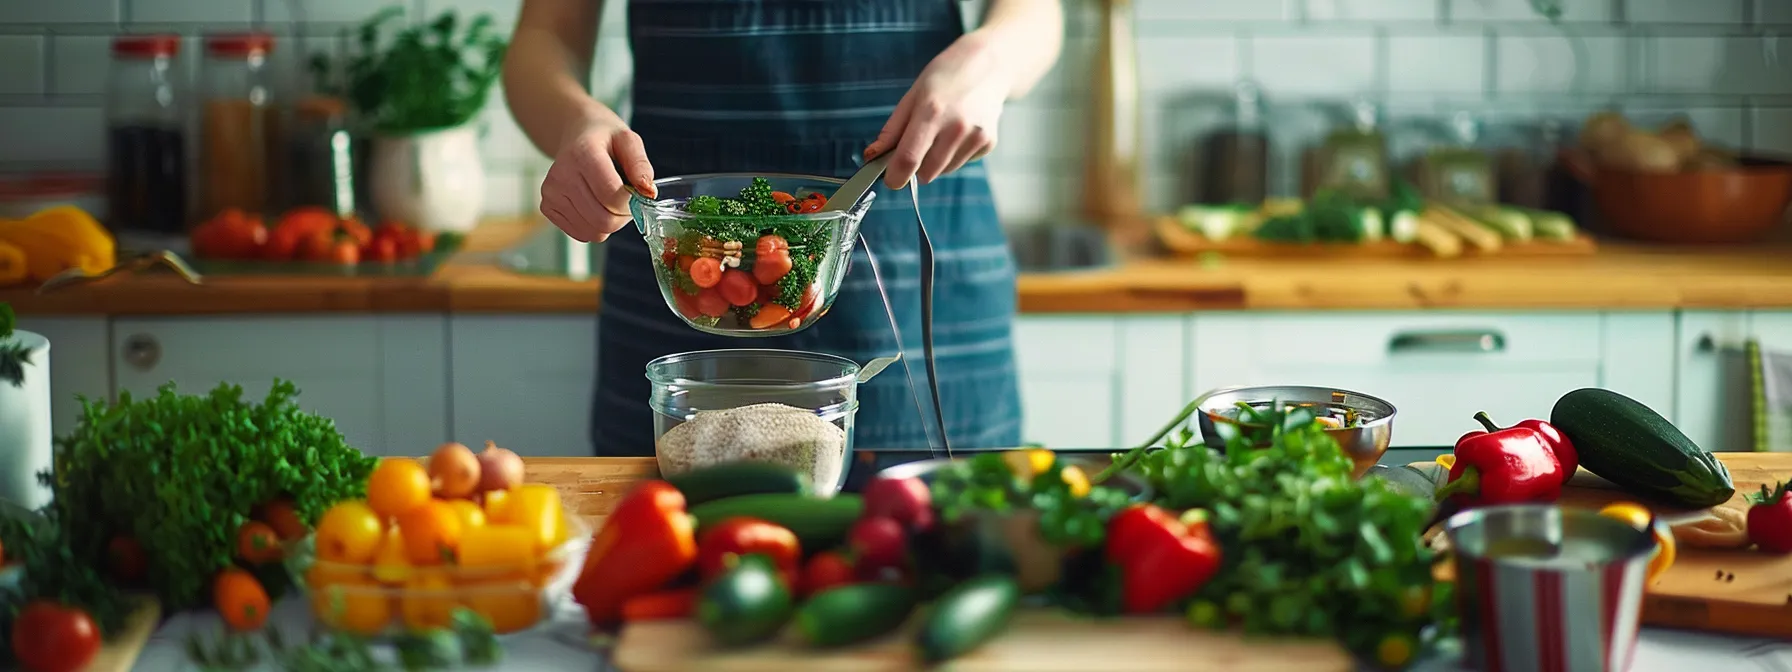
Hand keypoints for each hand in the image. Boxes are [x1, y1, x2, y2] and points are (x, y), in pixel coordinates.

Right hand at [540, 118, 655, 242]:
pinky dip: (595, 227)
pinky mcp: (547, 207)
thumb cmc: (605, 140)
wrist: (577, 135)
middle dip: (622, 217)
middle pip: (603, 220)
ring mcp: (551, 193)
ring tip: (609, 202)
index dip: (632, 202)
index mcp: (582, 154)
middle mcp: (561, 175)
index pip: (612, 197)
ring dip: (610, 223)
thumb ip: (640, 165)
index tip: (636, 193)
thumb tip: (648, 192)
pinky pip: (581, 235)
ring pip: (593, 232)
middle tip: (625, 202)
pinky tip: (594, 206)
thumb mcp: (629, 141)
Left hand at [864, 32, 1012, 189]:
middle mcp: (956, 127)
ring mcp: (976, 137)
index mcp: (931, 112)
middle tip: (918, 143)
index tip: (891, 180)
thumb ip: (892, 130)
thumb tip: (872, 156)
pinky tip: (959, 131)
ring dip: (936, 161)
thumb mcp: (913, 96)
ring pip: (944, 171)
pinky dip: (954, 154)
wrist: (989, 65)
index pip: (909, 159)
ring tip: (942, 131)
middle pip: (927, 173)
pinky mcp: (988, 143)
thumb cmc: (946, 76)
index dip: (895, 176)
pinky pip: (961, 163)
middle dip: (916, 167)